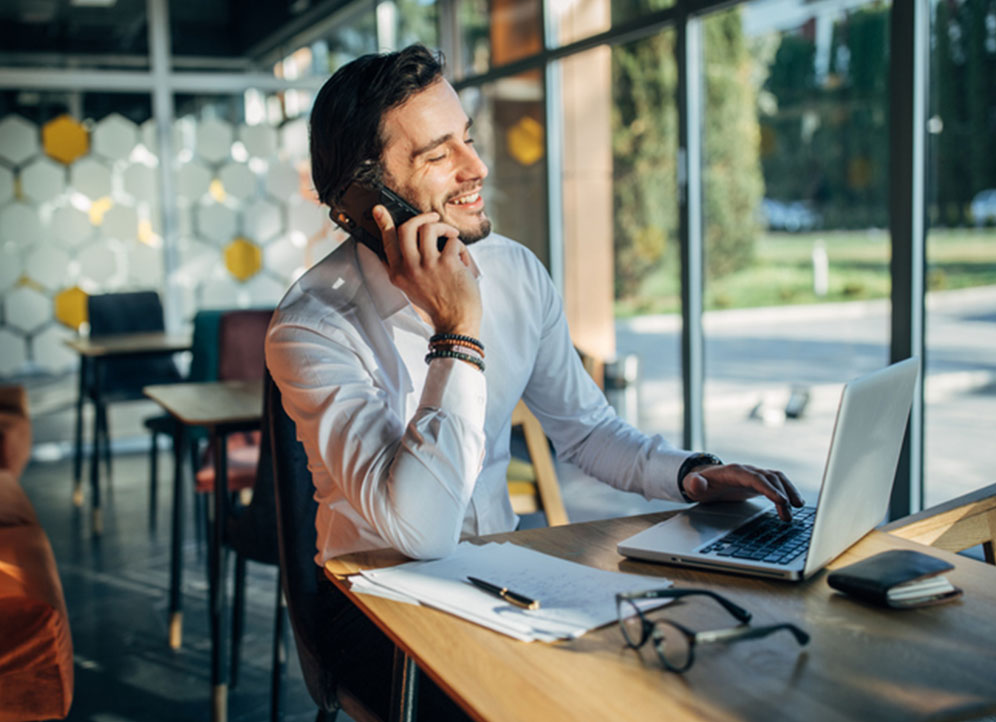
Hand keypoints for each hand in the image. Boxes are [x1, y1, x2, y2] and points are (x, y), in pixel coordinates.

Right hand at [373, 205, 481, 336]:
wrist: (456, 323)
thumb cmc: (438, 305)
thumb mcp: (412, 288)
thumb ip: (406, 267)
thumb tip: (406, 241)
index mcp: (398, 274)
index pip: (388, 242)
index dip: (384, 223)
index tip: (380, 209)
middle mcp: (409, 268)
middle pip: (407, 228)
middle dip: (422, 218)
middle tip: (433, 219)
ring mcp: (428, 265)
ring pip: (429, 228)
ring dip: (443, 227)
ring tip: (450, 235)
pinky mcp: (447, 263)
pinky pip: (452, 240)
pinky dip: (460, 247)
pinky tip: (462, 259)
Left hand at [682, 463, 803, 521]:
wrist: (703, 480)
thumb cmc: (698, 483)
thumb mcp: (691, 485)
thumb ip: (693, 483)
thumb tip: (696, 482)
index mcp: (733, 472)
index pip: (755, 478)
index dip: (769, 489)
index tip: (781, 501)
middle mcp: (747, 471)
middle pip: (770, 478)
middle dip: (782, 494)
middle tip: (789, 514)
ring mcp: (754, 475)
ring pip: (777, 479)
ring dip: (789, 491)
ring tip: (797, 508)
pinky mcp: (759, 482)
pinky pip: (778, 483)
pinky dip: (789, 491)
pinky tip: (796, 504)